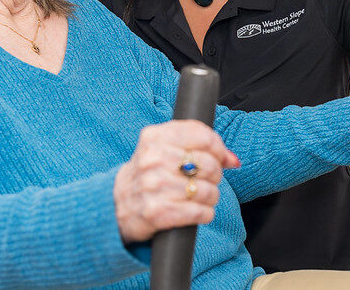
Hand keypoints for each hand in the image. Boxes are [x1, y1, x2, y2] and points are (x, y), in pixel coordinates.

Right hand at [113, 120, 239, 243]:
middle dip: (215, 175)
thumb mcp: (163, 148)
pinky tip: (196, 211)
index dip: (219, 148)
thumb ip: (197, 146)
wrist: (116, 203)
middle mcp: (153, 159)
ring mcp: (154, 186)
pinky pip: (200, 212)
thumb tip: (233, 159)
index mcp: (154, 137)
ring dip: (210, 196)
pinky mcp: (157, 213)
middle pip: (209, 164)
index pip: (203, 135)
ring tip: (198, 196)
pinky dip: (205, 213)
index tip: (220, 157)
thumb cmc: (147, 174)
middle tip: (204, 179)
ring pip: (208, 190)